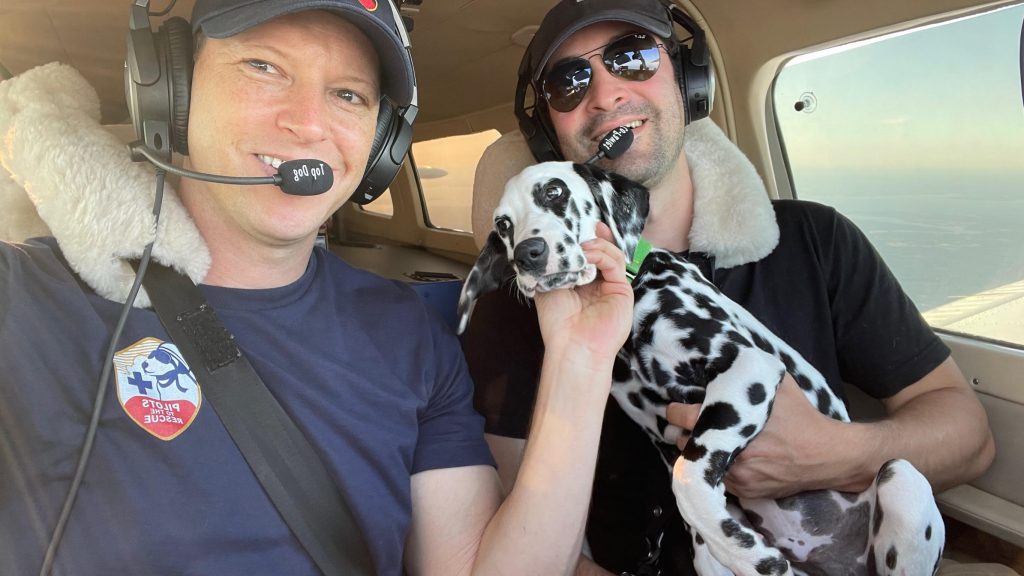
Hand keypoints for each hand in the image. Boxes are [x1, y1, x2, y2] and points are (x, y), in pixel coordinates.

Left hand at [534, 222, 633, 361]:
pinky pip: (616, 264)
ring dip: (596, 245)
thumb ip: (553, 266)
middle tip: (582, 224)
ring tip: (581, 246)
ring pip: (611, 254)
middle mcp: (599, 282)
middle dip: (593, 235)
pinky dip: (603, 255)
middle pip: (603, 250)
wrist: (572, 345)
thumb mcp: (548, 286)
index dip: (583, 238)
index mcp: (582, 282)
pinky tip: (588, 255)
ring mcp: (612, 286)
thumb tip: (553, 245)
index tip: (575, 224)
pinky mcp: (623, 290)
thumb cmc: (557, 321)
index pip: (587, 254)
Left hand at [667, 374, 850, 497]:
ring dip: (697, 452)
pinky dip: (715, 468)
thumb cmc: (800, 416)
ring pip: (698, 464)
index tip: (674, 408)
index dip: (675, 411)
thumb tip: (723, 359)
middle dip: (682, 433)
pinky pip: (716, 479)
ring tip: (702, 440)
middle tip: (685, 425)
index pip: (682, 417)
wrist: (826, 455)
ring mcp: (736, 476)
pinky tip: (722, 457)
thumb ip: (745, 373)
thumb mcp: (775, 384)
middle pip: (684, 443)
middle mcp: (729, 452)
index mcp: (730, 424)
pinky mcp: (744, 492)